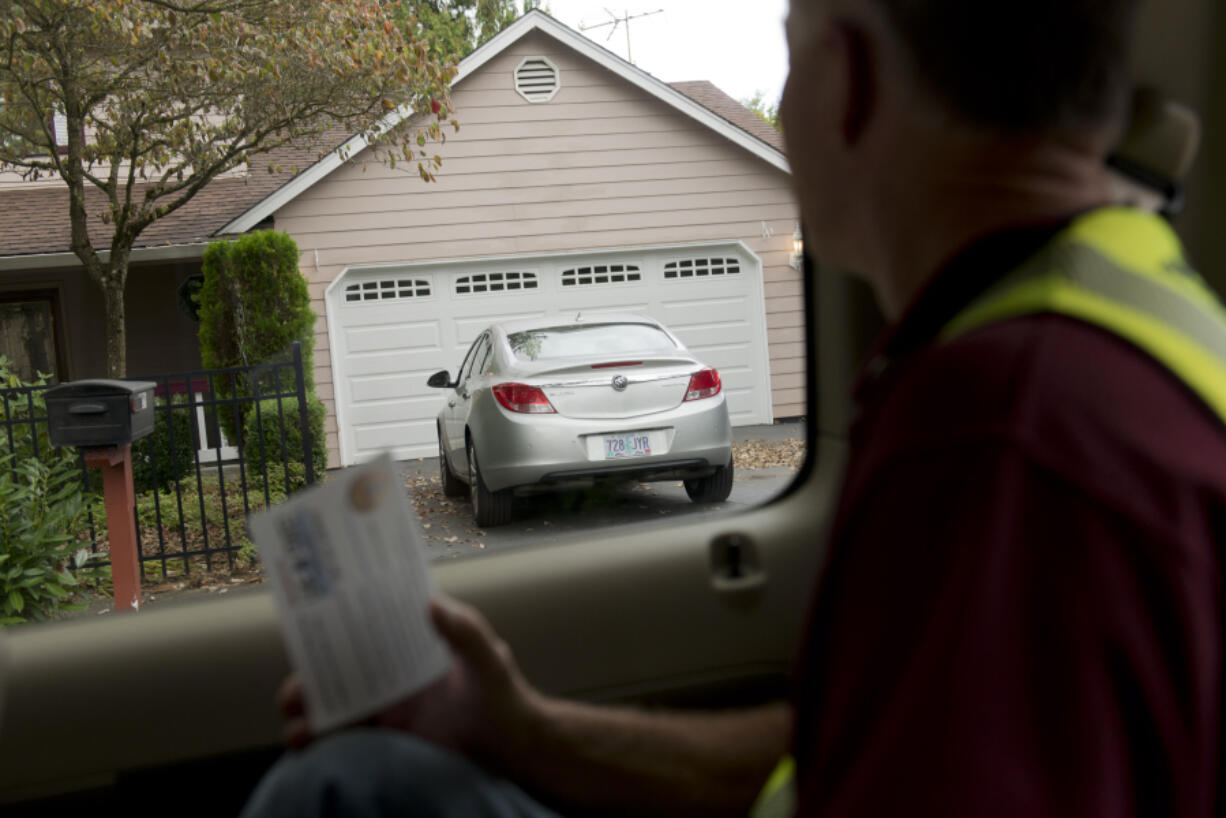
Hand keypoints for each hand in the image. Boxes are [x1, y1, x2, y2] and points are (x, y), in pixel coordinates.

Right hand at [278, 595, 540, 767]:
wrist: (511, 746)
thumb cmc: (504, 694)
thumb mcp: (489, 658)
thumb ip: (466, 631)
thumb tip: (431, 603)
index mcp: (413, 641)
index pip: (371, 621)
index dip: (338, 616)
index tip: (308, 615)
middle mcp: (393, 667)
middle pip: (340, 662)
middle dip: (311, 673)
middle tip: (295, 691)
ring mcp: (386, 700)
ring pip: (335, 698)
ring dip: (309, 708)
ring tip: (297, 725)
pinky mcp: (384, 733)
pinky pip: (344, 731)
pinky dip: (321, 735)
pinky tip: (306, 743)